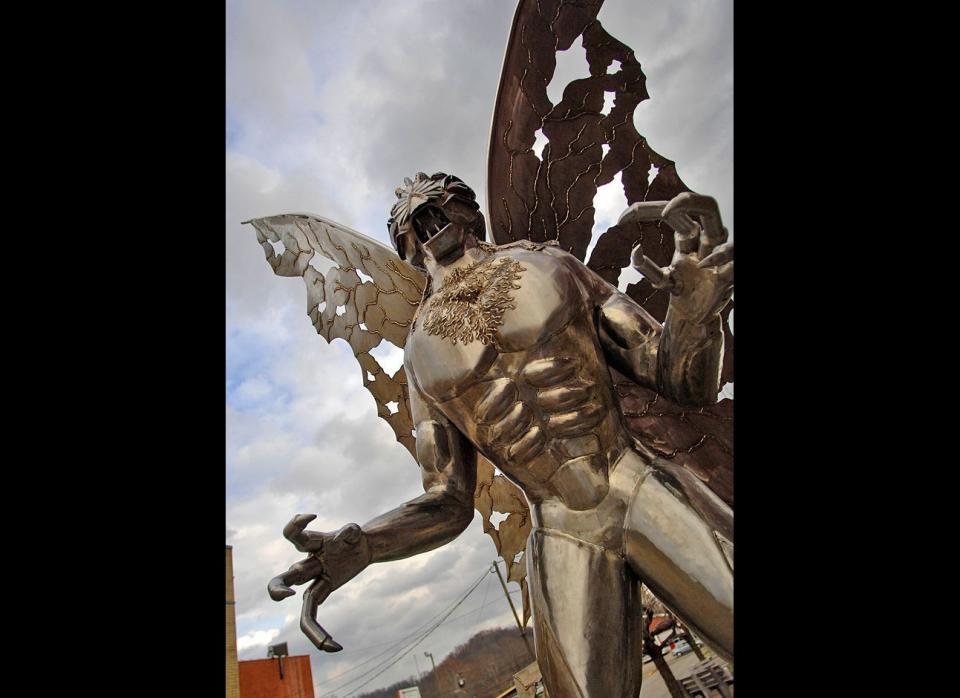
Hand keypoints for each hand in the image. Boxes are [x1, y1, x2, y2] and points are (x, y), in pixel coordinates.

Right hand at [266, 515, 371, 651]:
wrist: (363, 546)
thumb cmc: (353, 537)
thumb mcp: (355, 532)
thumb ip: (351, 532)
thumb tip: (348, 532)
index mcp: (312, 546)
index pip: (295, 537)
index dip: (296, 526)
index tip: (313, 515)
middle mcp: (308, 564)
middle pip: (284, 578)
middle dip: (278, 588)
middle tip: (287, 594)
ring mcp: (314, 579)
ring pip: (302, 605)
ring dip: (308, 626)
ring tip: (325, 643)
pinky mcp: (323, 590)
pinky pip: (312, 613)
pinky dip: (321, 633)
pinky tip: (336, 646)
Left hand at [619, 193, 732, 322]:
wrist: (697, 319)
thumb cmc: (683, 295)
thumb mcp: (662, 281)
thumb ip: (645, 267)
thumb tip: (635, 249)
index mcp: (688, 239)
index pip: (671, 213)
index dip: (646, 210)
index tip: (620, 219)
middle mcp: (704, 241)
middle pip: (700, 206)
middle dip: (683, 200)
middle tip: (662, 210)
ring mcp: (718, 254)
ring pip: (717, 221)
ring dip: (700, 211)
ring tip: (672, 216)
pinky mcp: (728, 272)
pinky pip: (731, 254)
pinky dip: (720, 256)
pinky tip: (704, 264)